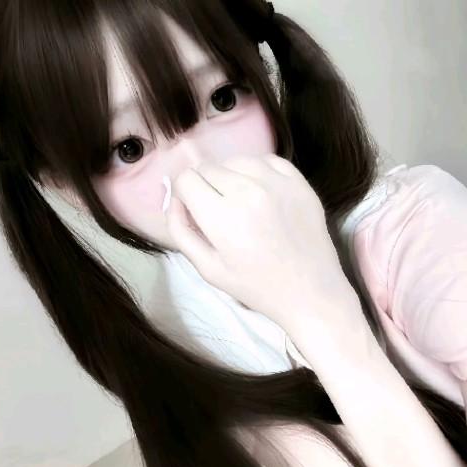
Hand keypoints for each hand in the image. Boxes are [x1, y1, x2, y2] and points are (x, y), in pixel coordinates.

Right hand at [164, 154, 350, 328]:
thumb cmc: (255, 285)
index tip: (194, 208)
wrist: (310, 290)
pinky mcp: (299, 181)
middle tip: (218, 211)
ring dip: (229, 175)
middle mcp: (248, 191)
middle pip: (208, 167)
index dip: (184, 194)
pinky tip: (260, 191)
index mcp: (222, 217)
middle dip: (204, 186)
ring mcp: (277, 183)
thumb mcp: (208, 269)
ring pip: (236, 160)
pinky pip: (266, 159)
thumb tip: (173, 198)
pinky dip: (257, 170)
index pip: (186, 179)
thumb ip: (181, 231)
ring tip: (239, 200)